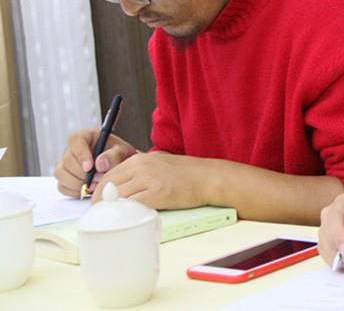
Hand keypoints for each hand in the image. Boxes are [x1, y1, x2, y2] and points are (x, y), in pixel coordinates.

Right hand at [54, 129, 136, 197]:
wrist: (120, 168)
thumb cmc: (120, 156)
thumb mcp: (123, 151)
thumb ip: (114, 155)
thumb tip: (100, 163)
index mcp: (86, 137)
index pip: (75, 140)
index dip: (80, 154)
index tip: (90, 167)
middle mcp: (73, 150)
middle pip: (67, 161)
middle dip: (83, 174)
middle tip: (98, 178)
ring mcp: (67, 164)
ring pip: (61, 174)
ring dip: (78, 183)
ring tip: (96, 184)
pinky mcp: (66, 178)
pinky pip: (62, 186)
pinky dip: (75, 191)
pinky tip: (89, 189)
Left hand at [89, 151, 210, 208]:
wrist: (208, 177)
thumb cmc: (186, 175)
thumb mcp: (158, 166)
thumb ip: (138, 174)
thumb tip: (119, 190)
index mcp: (139, 159)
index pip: (108, 176)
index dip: (99, 192)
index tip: (99, 204)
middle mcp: (141, 166)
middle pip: (108, 186)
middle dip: (101, 203)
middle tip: (103, 216)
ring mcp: (149, 179)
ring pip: (117, 196)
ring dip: (113, 210)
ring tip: (114, 220)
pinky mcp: (158, 193)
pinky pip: (133, 205)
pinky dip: (127, 213)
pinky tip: (128, 219)